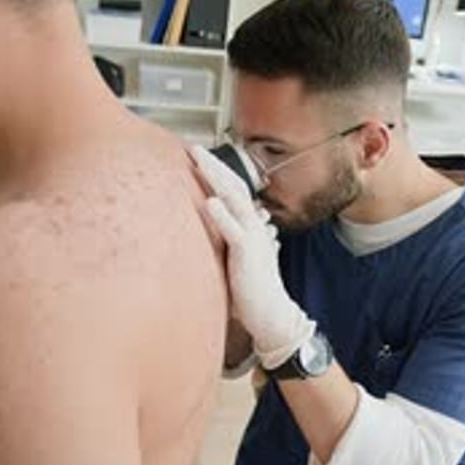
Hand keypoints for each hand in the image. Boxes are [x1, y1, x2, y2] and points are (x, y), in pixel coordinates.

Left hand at [191, 145, 314, 368]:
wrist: (271, 315)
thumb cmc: (252, 291)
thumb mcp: (237, 259)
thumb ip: (226, 242)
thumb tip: (212, 230)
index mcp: (250, 226)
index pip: (233, 191)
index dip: (217, 173)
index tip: (198, 157)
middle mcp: (254, 227)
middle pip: (234, 186)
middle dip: (214, 165)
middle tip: (194, 148)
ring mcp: (252, 239)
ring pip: (235, 199)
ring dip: (216, 178)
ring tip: (199, 161)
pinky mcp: (247, 256)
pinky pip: (234, 231)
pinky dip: (222, 215)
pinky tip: (210, 202)